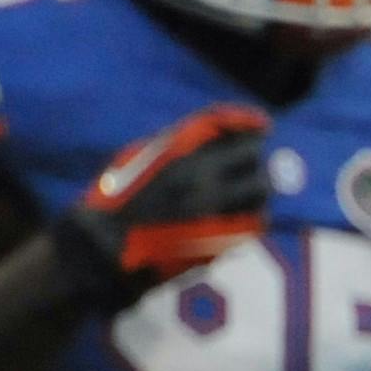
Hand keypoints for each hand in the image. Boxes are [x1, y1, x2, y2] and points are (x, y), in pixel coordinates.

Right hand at [52, 104, 271, 309]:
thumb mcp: (140, 159)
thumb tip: (218, 135)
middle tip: (254, 163)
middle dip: (255, 158)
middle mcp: (198, 177)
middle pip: (252, 158)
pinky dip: (252, 218)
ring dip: (258, 189)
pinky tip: (240, 218)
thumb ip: (178, 145)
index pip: (224, 124)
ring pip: (259, 192)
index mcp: (175, 151)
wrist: (108, 248)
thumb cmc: (120, 201)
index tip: (262, 125)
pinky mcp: (221, 240)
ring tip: (248, 192)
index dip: (248, 121)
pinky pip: (253, 223)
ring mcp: (213, 210)